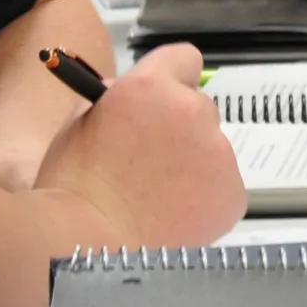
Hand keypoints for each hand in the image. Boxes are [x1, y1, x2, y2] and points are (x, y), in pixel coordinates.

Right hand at [33, 44, 245, 247]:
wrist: (89, 247)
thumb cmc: (73, 189)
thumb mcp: (79, 125)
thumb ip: (112, 101)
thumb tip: (127, 96)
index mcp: (151, 87)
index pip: (183, 58)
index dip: (171, 79)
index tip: (161, 100)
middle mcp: (192, 111)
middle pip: (197, 108)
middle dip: (179, 130)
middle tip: (150, 163)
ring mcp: (218, 153)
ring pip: (211, 150)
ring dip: (192, 166)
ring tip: (156, 199)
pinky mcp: (233, 193)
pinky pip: (222, 187)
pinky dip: (205, 199)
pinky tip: (173, 217)